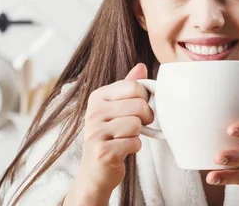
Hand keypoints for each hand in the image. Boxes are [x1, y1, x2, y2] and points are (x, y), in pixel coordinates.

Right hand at [67, 63, 153, 201]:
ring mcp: (95, 132)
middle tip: (137, 126)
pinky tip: (123, 150)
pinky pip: (134, 142)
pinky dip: (134, 148)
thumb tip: (141, 66)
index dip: (145, 98)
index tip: (139, 108)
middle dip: (145, 118)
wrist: (95, 172)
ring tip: (126, 138)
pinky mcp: (103, 151)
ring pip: (137, 124)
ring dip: (138, 134)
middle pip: (139, 105)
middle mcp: (93, 112)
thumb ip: (128, 87)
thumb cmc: (110, 137)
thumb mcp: (116, 109)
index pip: (134, 86)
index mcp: (97, 97)